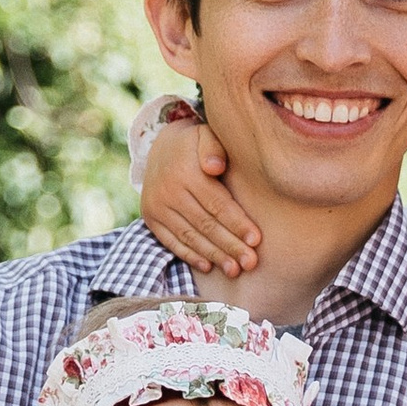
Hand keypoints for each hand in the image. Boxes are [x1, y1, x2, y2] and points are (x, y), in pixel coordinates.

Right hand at [141, 112, 262, 280]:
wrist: (160, 147)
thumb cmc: (195, 145)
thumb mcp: (206, 135)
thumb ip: (214, 148)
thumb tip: (215, 167)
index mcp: (185, 172)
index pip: (217, 204)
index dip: (237, 223)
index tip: (256, 240)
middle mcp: (167, 191)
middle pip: (205, 224)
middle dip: (230, 246)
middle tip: (250, 263)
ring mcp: (156, 206)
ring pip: (190, 236)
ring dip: (214, 256)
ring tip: (234, 270)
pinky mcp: (150, 218)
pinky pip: (171, 241)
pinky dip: (190, 256)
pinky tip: (209, 266)